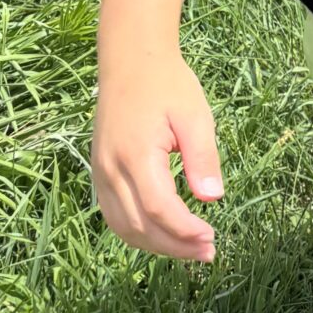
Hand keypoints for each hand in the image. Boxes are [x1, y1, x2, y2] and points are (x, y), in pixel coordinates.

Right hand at [93, 49, 223, 262]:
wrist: (130, 61)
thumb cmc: (167, 85)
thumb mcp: (194, 115)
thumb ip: (202, 157)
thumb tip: (212, 199)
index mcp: (135, 154)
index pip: (158, 208)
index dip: (184, 231)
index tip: (211, 238)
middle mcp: (111, 169)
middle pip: (139, 226)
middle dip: (175, 246)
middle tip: (208, 251)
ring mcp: (101, 173)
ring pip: (123, 227)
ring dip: (156, 245)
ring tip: (190, 249)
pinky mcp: (100, 174)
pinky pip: (115, 216)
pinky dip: (139, 233)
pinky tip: (165, 235)